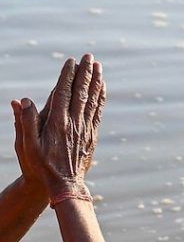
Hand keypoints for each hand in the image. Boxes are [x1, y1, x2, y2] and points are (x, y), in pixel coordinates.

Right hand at [11, 53, 105, 201]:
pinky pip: (98, 112)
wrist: (66, 185)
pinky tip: (102, 89)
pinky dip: (100, 98)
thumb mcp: (28, 146)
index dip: (68, 75)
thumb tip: (23, 100)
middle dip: (86, 73)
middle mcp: (74, 124)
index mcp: (58, 123)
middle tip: (90, 56)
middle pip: (82, 92)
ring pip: (93, 101)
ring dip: (96, 82)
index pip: (64, 93)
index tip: (72, 61)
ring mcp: (85, 130)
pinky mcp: (92, 136)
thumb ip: (26, 122)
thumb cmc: (43, 166)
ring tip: (99, 67)